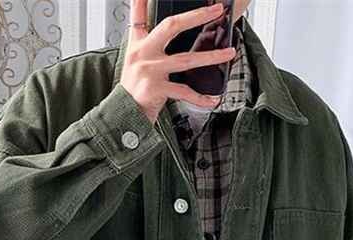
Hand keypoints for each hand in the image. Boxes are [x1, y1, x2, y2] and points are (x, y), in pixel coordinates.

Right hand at [121, 0, 236, 123]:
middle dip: (196, 16)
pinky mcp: (155, 89)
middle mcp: (143, 54)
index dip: (142, 2)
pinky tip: (213, 100)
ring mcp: (150, 70)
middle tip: (216, 11)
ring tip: (229, 53)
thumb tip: (163, 34)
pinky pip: (184, 92)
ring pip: (186, 59)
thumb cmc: (133, 91)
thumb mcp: (133, 64)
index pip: (139, 17)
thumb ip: (145, 46)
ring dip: (211, 56)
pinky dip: (200, 98)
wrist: (123, 116)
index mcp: (138, 46)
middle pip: (172, 26)